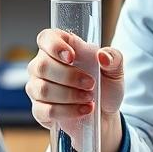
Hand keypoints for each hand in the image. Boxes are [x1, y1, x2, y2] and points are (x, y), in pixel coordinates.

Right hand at [25, 29, 125, 151]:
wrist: (104, 113)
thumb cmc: (105, 86)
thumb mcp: (115, 70)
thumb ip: (113, 58)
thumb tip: (102, 56)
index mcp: (61, 48)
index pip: (46, 38)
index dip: (54, 46)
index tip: (72, 57)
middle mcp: (43, 65)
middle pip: (42, 66)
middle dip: (68, 77)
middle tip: (90, 84)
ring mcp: (38, 87)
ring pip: (42, 89)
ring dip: (69, 95)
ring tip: (89, 98)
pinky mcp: (39, 110)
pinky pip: (45, 110)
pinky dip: (67, 111)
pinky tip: (83, 110)